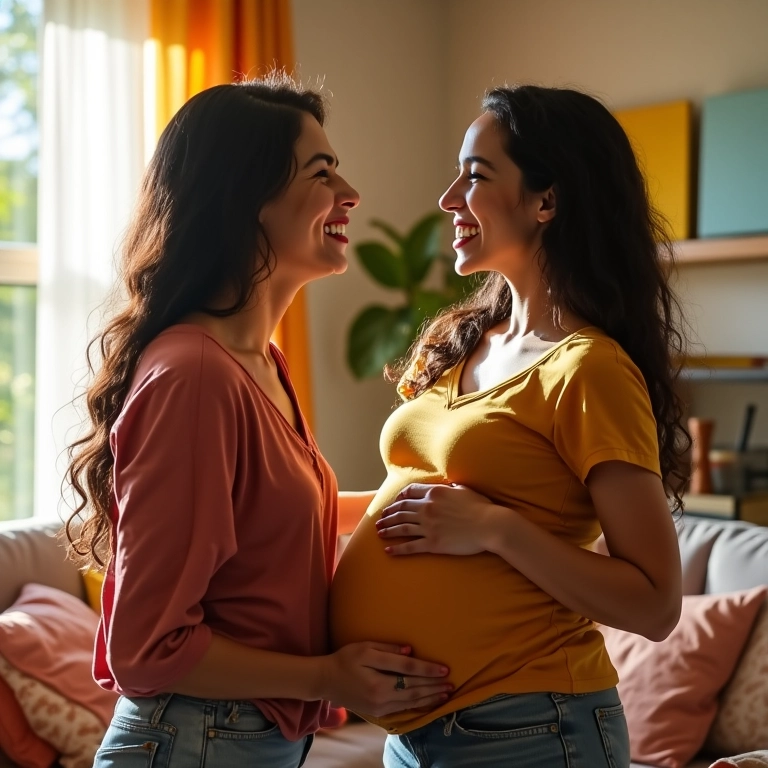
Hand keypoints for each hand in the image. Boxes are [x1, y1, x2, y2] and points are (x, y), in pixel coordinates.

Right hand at [320, 642, 451, 716]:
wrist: (326, 681)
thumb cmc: (345, 659)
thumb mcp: (364, 648)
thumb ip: (388, 650)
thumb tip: (410, 651)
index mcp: (378, 679)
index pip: (409, 673)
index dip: (428, 670)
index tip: (445, 669)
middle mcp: (381, 696)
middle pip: (414, 690)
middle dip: (434, 686)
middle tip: (452, 683)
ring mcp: (380, 707)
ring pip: (412, 702)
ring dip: (431, 697)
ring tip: (446, 693)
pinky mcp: (379, 712)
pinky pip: (404, 709)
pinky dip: (419, 705)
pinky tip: (429, 702)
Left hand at [376, 482, 499, 555]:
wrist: (490, 525)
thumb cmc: (482, 507)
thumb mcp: (465, 490)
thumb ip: (452, 488)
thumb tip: (448, 487)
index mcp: (435, 493)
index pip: (409, 493)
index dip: (398, 498)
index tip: (393, 503)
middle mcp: (428, 508)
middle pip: (401, 510)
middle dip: (388, 514)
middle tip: (380, 518)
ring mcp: (429, 526)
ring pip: (401, 527)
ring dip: (388, 529)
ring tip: (378, 531)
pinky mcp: (432, 543)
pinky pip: (410, 546)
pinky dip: (397, 548)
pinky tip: (387, 550)